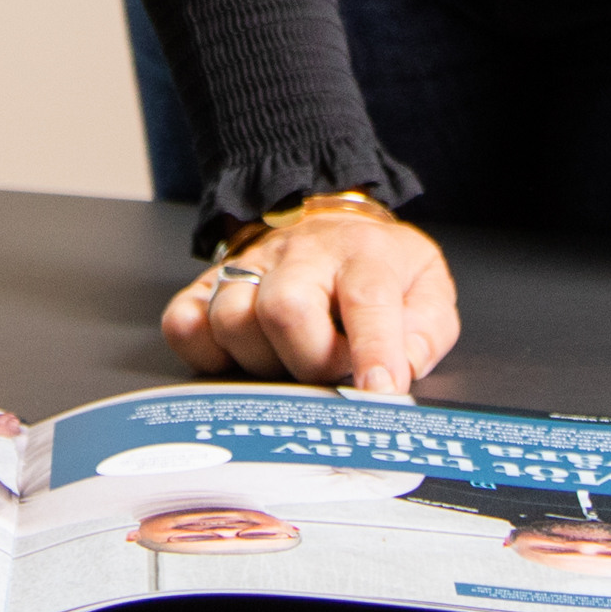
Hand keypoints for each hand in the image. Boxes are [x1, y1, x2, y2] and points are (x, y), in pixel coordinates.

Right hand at [158, 195, 458, 398]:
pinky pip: (184, 324)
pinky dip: (205, 352)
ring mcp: (249, 267)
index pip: (368, 300)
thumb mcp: (426, 287)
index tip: (378, 393)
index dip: (374, 351)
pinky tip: (238, 354)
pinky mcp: (209, 283)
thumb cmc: (375, 266)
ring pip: (231, 321)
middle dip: (308, 360)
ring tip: (287, 357)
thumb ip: (426, 333)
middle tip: (328, 367)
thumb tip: (402, 372)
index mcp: (363, 255)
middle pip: (284, 309)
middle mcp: (301, 256)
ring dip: (260, 360)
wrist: (324, 218)